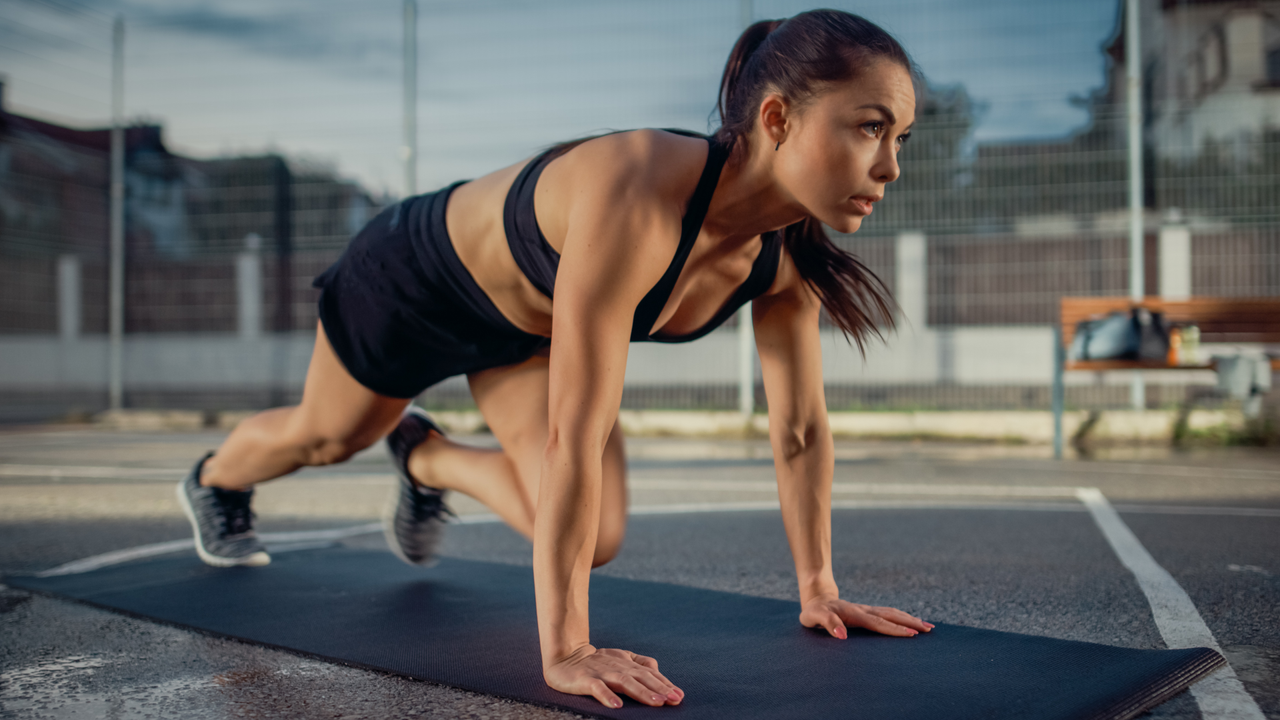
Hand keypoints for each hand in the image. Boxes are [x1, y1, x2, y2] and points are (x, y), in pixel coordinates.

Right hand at [544, 644, 683, 708]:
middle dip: (659, 689)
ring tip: (656, 702)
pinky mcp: (585, 680)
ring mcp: (601, 673)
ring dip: (641, 692)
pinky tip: (617, 706)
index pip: (650, 674)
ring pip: (624, 682)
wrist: (565, 656)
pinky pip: (597, 688)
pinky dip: (607, 696)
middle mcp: (617, 667)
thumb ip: (640, 663)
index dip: (664, 684)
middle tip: (674, 699)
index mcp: (627, 663)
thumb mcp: (621, 659)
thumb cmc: (596, 661)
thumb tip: (659, 672)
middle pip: (641, 677)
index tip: (679, 695)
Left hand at [800, 595, 933, 638]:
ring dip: (910, 619)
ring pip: (892, 613)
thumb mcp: (814, 618)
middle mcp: (864, 610)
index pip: (878, 623)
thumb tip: (842, 635)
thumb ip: (828, 624)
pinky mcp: (868, 612)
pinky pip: (888, 614)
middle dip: (910, 622)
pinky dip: (902, 617)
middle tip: (929, 629)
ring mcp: (867, 610)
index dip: (895, 629)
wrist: (815, 599)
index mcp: (855, 614)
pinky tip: (911, 622)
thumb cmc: (814, 612)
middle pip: (891, 615)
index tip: (911, 634)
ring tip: (928, 626)